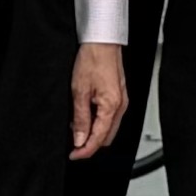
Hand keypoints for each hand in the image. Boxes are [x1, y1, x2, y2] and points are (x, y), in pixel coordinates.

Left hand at [67, 41, 127, 159]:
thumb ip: (80, 118)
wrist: (102, 41)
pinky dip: (98, 122)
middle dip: (90, 143)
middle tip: (73, 144)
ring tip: (76, 127)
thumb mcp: (79, 91)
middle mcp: (120, 106)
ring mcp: (121, 101)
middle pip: (107, 137)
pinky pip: (110, 117)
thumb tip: (79, 138)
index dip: (85, 150)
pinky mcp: (119, 96)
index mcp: (112, 107)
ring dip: (93, 132)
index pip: (99, 138)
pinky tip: (85, 116)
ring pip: (108, 128)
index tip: (74, 155)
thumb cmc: (93, 59)